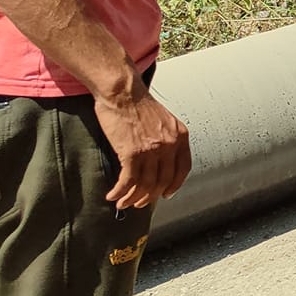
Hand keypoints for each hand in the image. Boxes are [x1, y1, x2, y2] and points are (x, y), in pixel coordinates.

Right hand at [97, 76, 191, 208]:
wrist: (122, 91)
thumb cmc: (137, 104)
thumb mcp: (163, 120)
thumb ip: (165, 138)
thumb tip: (159, 160)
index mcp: (180, 136)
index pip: (183, 168)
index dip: (174, 184)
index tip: (166, 194)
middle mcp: (169, 145)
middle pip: (163, 181)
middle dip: (150, 196)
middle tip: (139, 203)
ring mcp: (152, 150)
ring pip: (145, 185)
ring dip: (132, 198)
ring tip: (123, 203)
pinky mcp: (132, 153)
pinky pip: (128, 181)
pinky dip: (120, 192)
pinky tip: (113, 196)